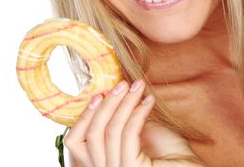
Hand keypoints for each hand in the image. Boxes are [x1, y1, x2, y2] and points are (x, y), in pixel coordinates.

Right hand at [64, 80, 204, 166]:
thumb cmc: (168, 154)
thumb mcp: (138, 131)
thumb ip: (121, 118)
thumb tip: (112, 92)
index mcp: (101, 163)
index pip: (74, 143)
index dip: (84, 116)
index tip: (99, 94)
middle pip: (90, 134)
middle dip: (106, 104)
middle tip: (122, 84)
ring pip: (109, 131)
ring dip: (124, 103)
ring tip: (138, 87)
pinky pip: (128, 133)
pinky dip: (138, 112)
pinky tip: (149, 100)